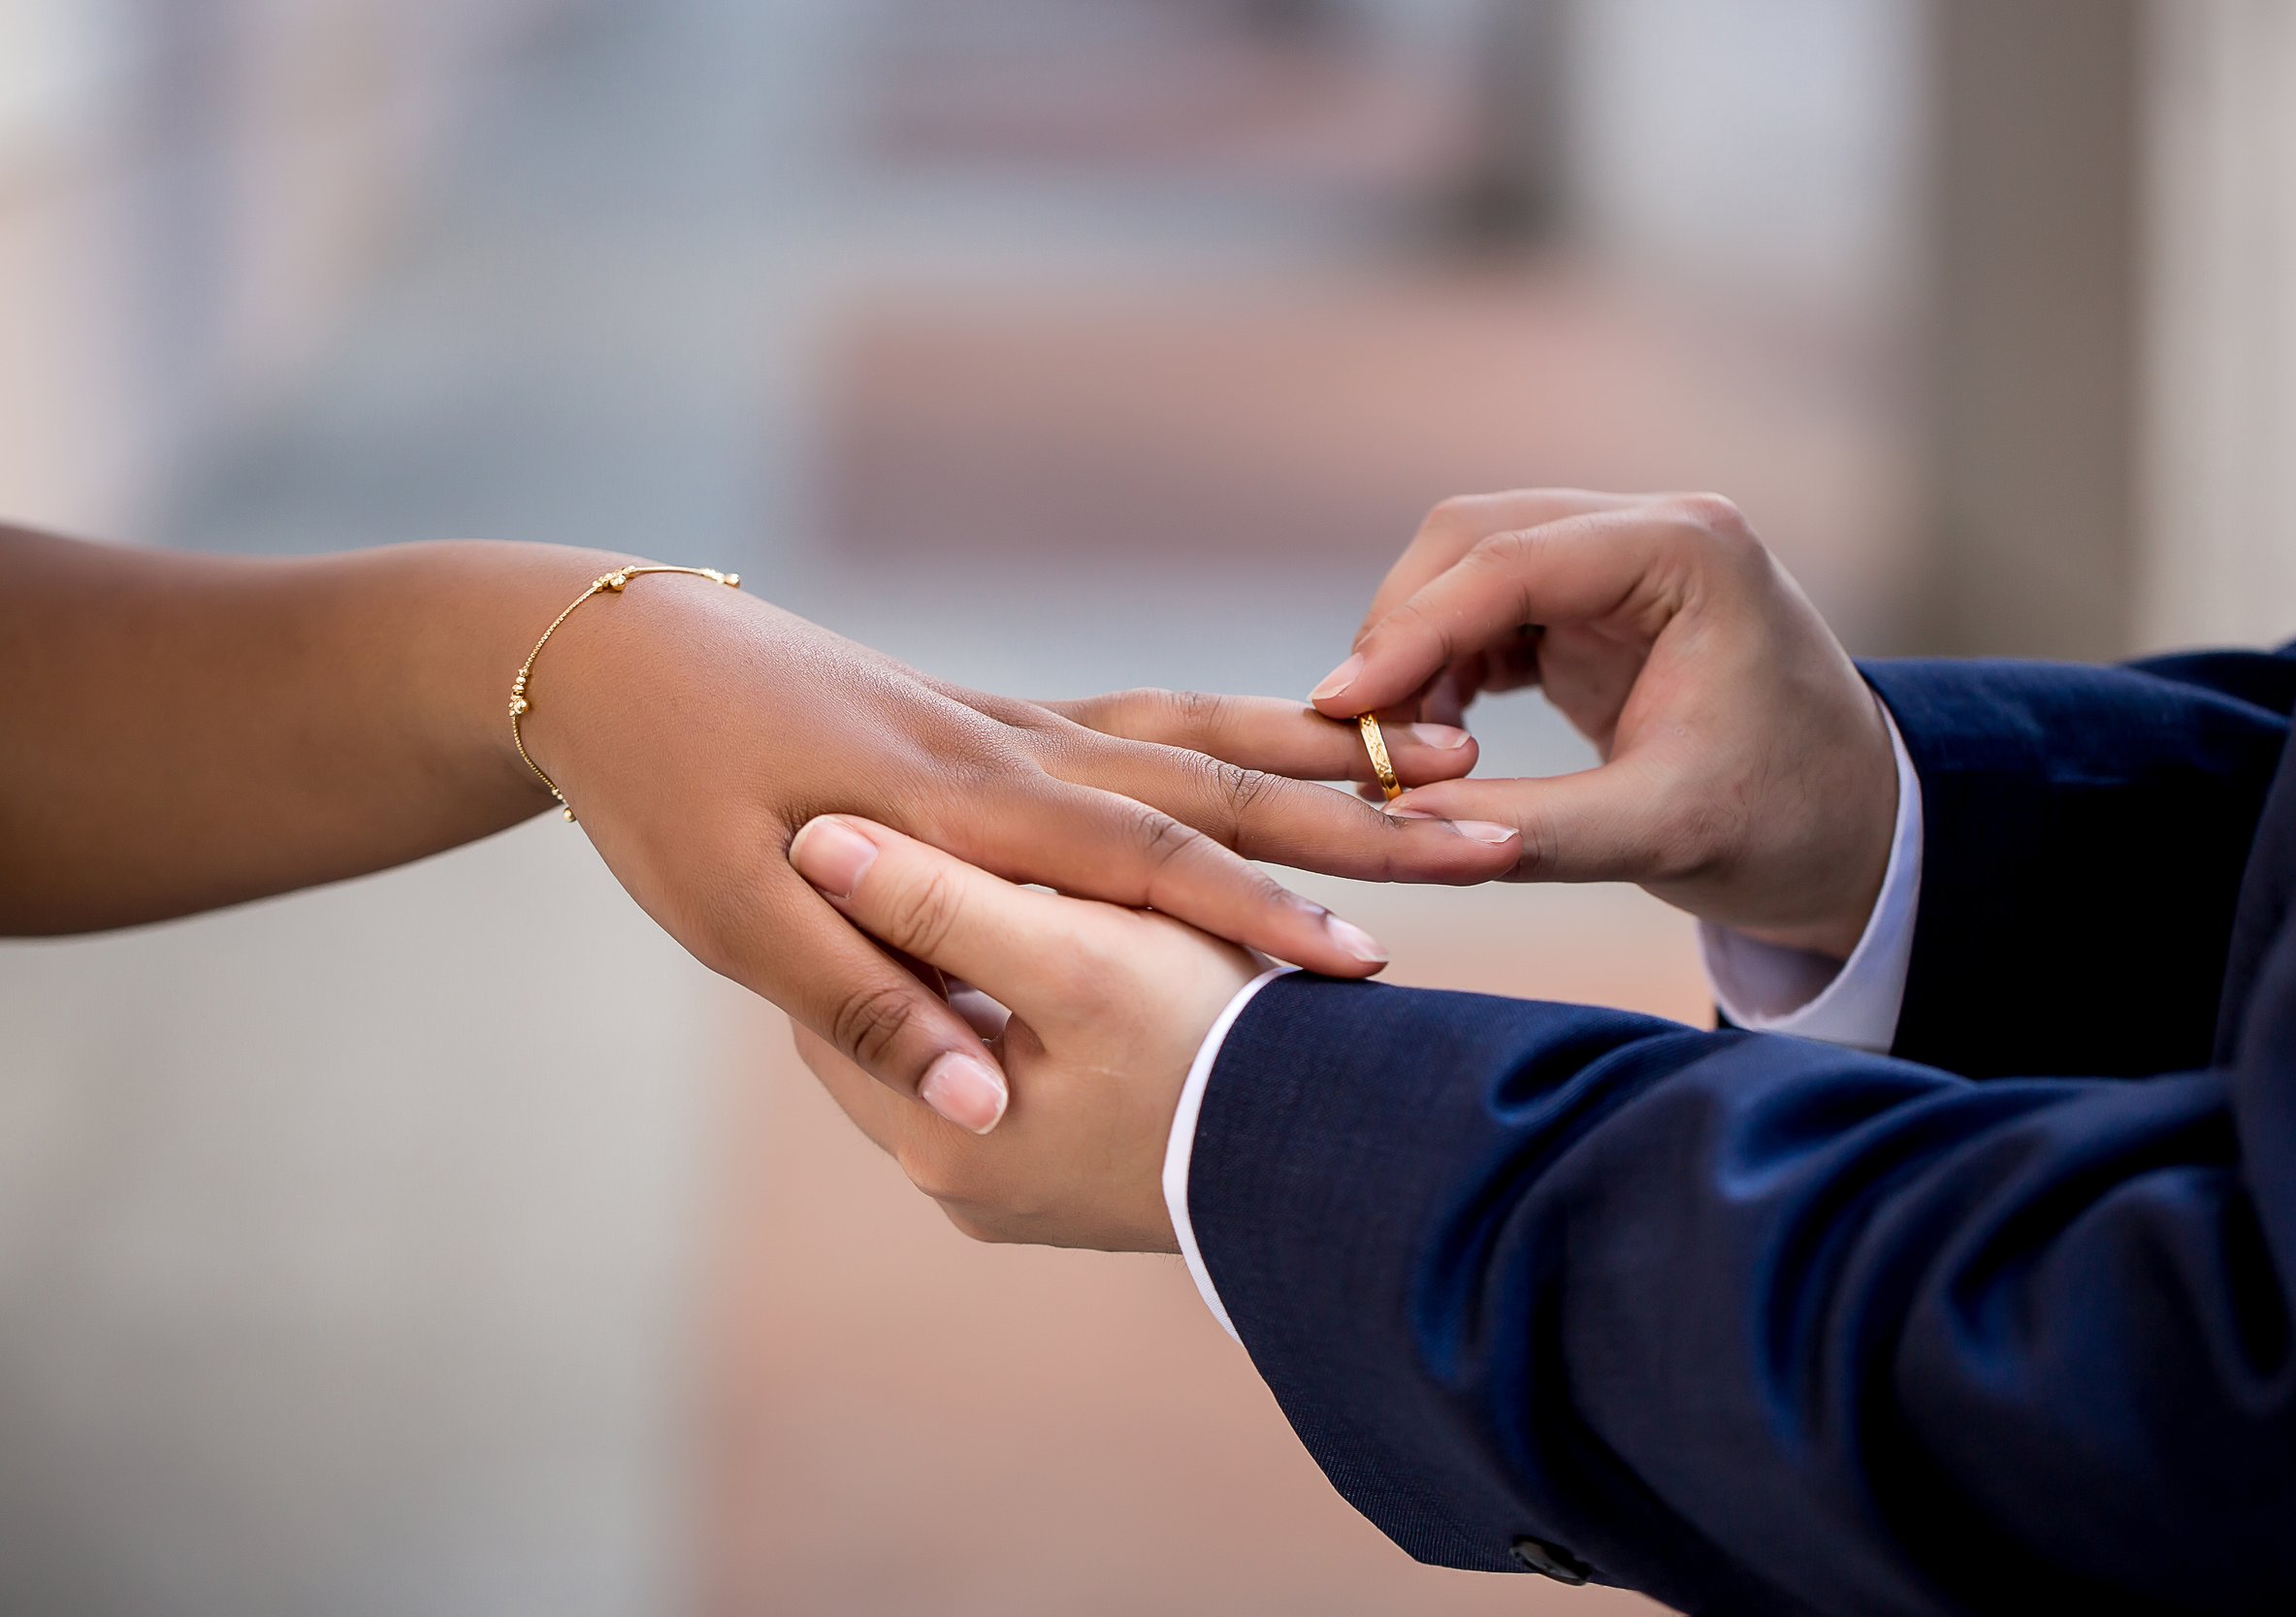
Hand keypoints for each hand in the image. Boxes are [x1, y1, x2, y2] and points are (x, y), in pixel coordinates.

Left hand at [527, 577, 1499, 1131]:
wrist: (612, 657)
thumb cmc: (664, 793)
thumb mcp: (733, 911)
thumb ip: (861, 996)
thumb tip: (973, 1094)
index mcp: (962, 805)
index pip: (1146, 865)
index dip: (1260, 914)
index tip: (1370, 963)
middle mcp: (1014, 753)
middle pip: (1218, 784)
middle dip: (1357, 819)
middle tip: (1491, 829)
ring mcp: (1014, 726)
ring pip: (1203, 736)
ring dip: (1327, 761)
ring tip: (1445, 759)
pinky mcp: (999, 720)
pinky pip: (1153, 719)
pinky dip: (1245, 731)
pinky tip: (1301, 743)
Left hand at [788, 814, 1254, 1249]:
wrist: (1350, 1166)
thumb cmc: (1216, 1047)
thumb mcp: (1075, 961)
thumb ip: (940, 904)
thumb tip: (816, 843)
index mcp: (937, 1132)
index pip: (835, 995)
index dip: (853, 898)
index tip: (875, 819)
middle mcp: (957, 1183)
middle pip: (896, 1024)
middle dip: (915, 937)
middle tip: (939, 842)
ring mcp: (1017, 1194)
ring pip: (960, 1045)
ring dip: (978, 973)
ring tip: (1016, 889)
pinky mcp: (1073, 1183)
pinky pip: (1020, 1079)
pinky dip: (1031, 1018)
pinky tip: (1071, 953)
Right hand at [1305, 491, 1895, 958]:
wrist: (1858, 833)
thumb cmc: (1788, 826)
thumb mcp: (1661, 838)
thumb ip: (1527, 830)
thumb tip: (1395, 821)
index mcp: (1691, 552)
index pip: (1514, 559)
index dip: (1412, 629)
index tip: (1340, 705)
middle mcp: (1653, 531)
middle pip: (1473, 539)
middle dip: (1402, 632)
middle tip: (1355, 735)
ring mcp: (1621, 561)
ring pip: (1467, 567)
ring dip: (1414, 649)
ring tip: (1392, 748)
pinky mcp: (1595, 605)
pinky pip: (1485, 610)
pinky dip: (1441, 666)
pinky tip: (1427, 737)